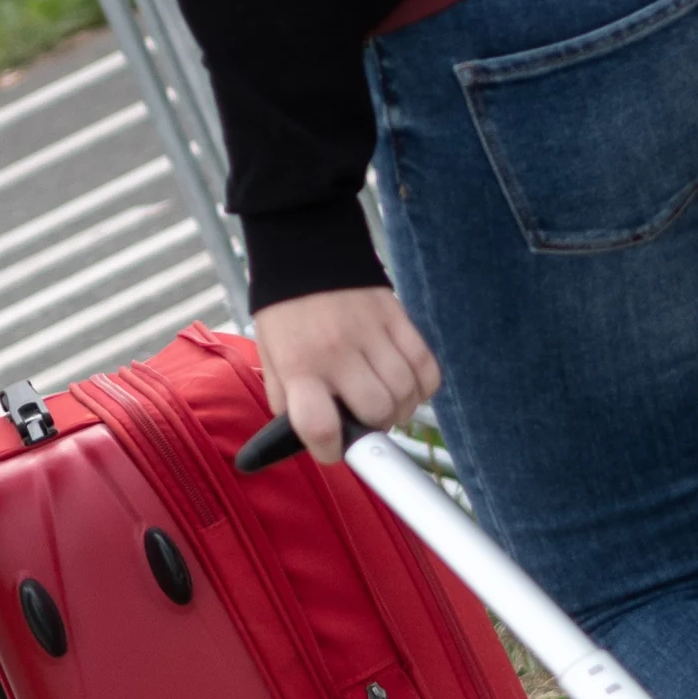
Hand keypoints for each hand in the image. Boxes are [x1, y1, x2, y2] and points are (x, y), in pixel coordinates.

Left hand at [253, 285, 439, 459]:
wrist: (306, 247)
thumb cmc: (286, 310)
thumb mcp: (270, 357)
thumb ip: (287, 400)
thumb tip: (310, 437)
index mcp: (299, 365)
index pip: (321, 427)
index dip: (331, 451)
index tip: (333, 449)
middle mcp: (336, 352)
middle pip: (377, 412)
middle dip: (374, 427)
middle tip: (365, 418)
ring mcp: (371, 333)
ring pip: (406, 394)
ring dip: (401, 409)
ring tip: (386, 402)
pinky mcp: (397, 318)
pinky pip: (427, 367)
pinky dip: (423, 387)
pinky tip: (407, 384)